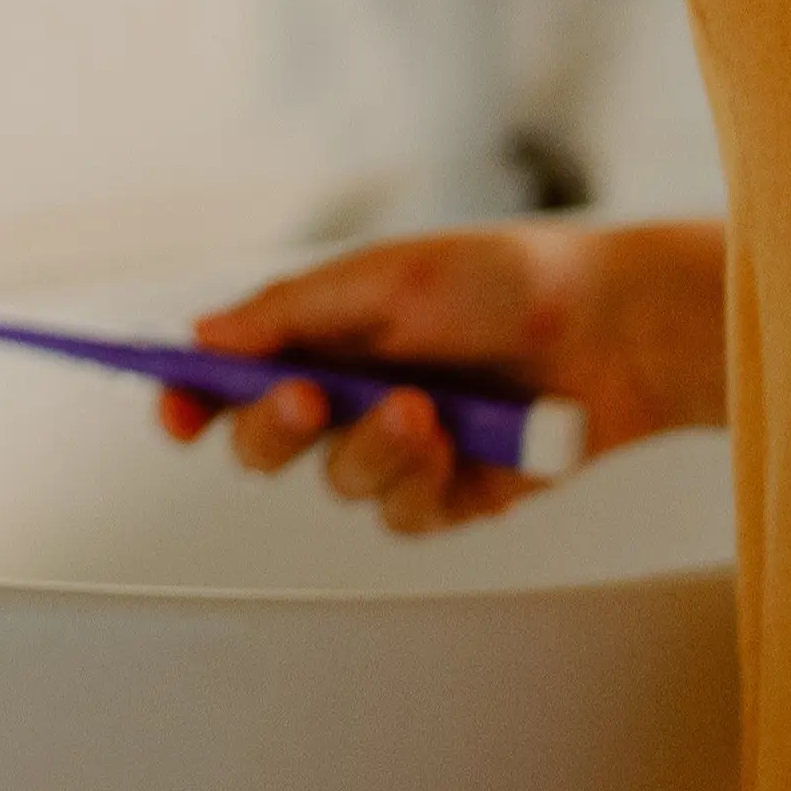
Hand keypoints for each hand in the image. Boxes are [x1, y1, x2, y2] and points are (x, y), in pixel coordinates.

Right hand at [163, 217, 725, 535]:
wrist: (617, 328)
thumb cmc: (508, 280)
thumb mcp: (390, 275)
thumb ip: (293, 309)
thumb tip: (205, 333)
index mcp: (323, 335)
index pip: (230, 376)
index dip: (190, 397)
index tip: (174, 409)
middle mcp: (350, 395)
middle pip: (261, 443)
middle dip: (273, 427)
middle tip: (307, 400)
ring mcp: (399, 448)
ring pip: (336, 483)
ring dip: (371, 449)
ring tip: (426, 411)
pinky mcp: (451, 493)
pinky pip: (402, 516)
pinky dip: (422, 483)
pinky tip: (460, 446)